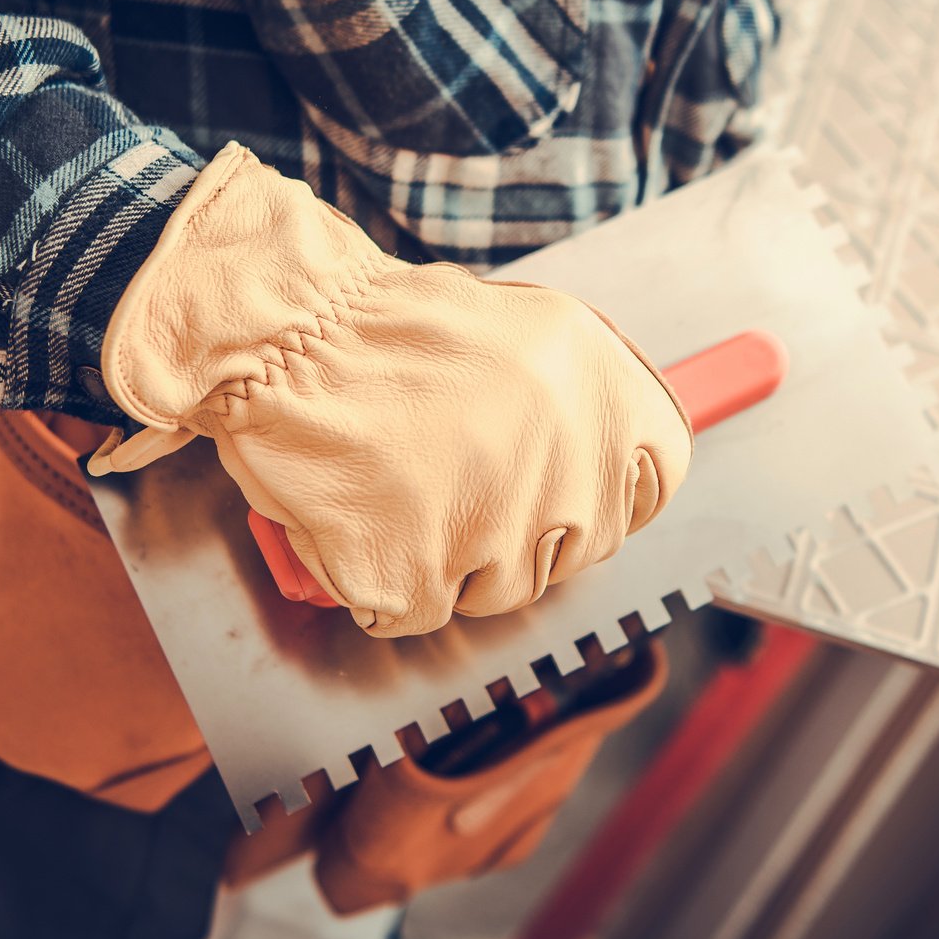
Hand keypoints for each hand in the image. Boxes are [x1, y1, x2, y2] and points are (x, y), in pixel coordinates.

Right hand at [93, 143, 692, 635]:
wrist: (280, 332)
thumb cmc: (377, 329)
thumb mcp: (515, 327)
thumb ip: (571, 395)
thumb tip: (609, 459)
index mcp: (596, 378)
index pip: (658, 474)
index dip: (613, 490)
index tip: (576, 491)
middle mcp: (565, 454)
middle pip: (579, 547)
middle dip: (520, 530)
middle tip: (453, 478)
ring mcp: (495, 524)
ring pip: (500, 588)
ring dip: (450, 559)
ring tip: (397, 485)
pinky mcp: (419, 575)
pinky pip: (418, 610)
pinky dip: (383, 579)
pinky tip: (359, 515)